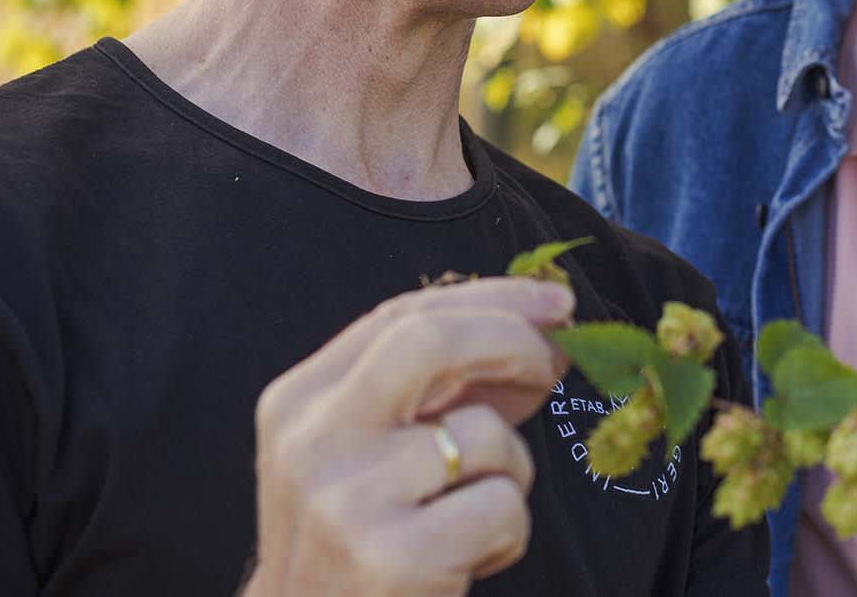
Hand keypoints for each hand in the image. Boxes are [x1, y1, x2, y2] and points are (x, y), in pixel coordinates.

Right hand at [244, 277, 574, 596]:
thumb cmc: (361, 539)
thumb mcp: (379, 453)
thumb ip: (448, 390)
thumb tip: (546, 332)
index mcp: (300, 401)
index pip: (401, 315)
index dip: (489, 298)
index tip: (555, 299)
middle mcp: (314, 442)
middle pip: (431, 342)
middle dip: (511, 338)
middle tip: (557, 360)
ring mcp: (348, 500)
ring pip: (484, 437)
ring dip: (510, 472)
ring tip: (470, 516)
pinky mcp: (393, 558)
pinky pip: (502, 507)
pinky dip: (508, 533)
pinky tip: (466, 559)